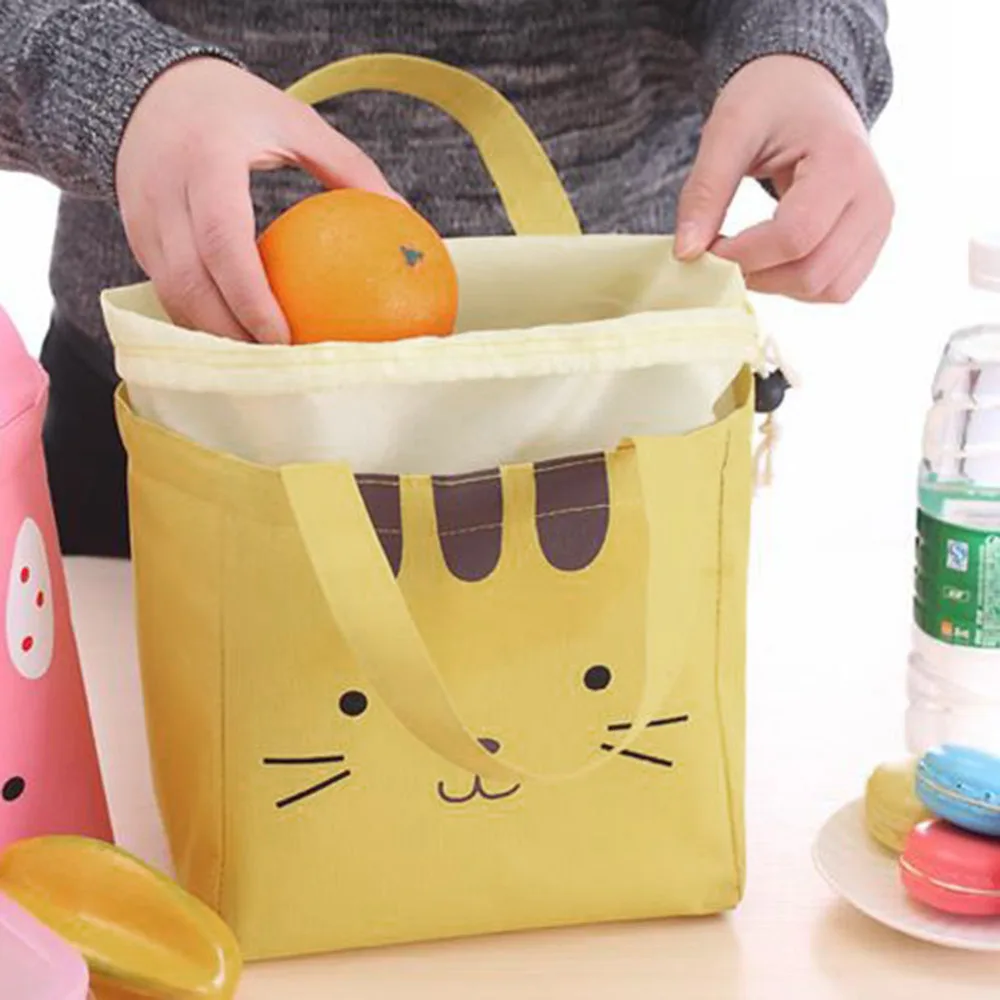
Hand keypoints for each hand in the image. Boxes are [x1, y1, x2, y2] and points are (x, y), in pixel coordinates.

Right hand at [116, 57, 396, 342]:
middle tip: (276, 363)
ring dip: (212, 335)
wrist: (145, 87)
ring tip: (258, 361)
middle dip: (230, 334)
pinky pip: (165, 290)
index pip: (224, 241)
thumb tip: (403, 216)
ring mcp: (141, 218)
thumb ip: (348, 167)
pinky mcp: (134, 236)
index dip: (250, 297)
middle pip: (190, 282)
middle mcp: (163, 191)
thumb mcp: (294, 120)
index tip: (284, 336)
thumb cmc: (235, 106)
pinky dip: (198, 319)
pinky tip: (235, 337)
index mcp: (205, 159)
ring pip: (172, 295)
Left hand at [675, 54, 892, 302]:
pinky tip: (771, 259)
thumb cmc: (770, 99)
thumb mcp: (729, 129)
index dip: (742, 255)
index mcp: (844, 163)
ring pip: (827, 289)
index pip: (795, 236)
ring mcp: (878, 224)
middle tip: (721, 255)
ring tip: (747, 253)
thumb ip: (705, 190)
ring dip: (777, 285)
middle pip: (812, 272)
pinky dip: (797, 286)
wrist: (807, 87)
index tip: (706, 248)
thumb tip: (686, 253)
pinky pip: (836, 288)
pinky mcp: (871, 241)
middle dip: (757, 275)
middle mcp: (874, 199)